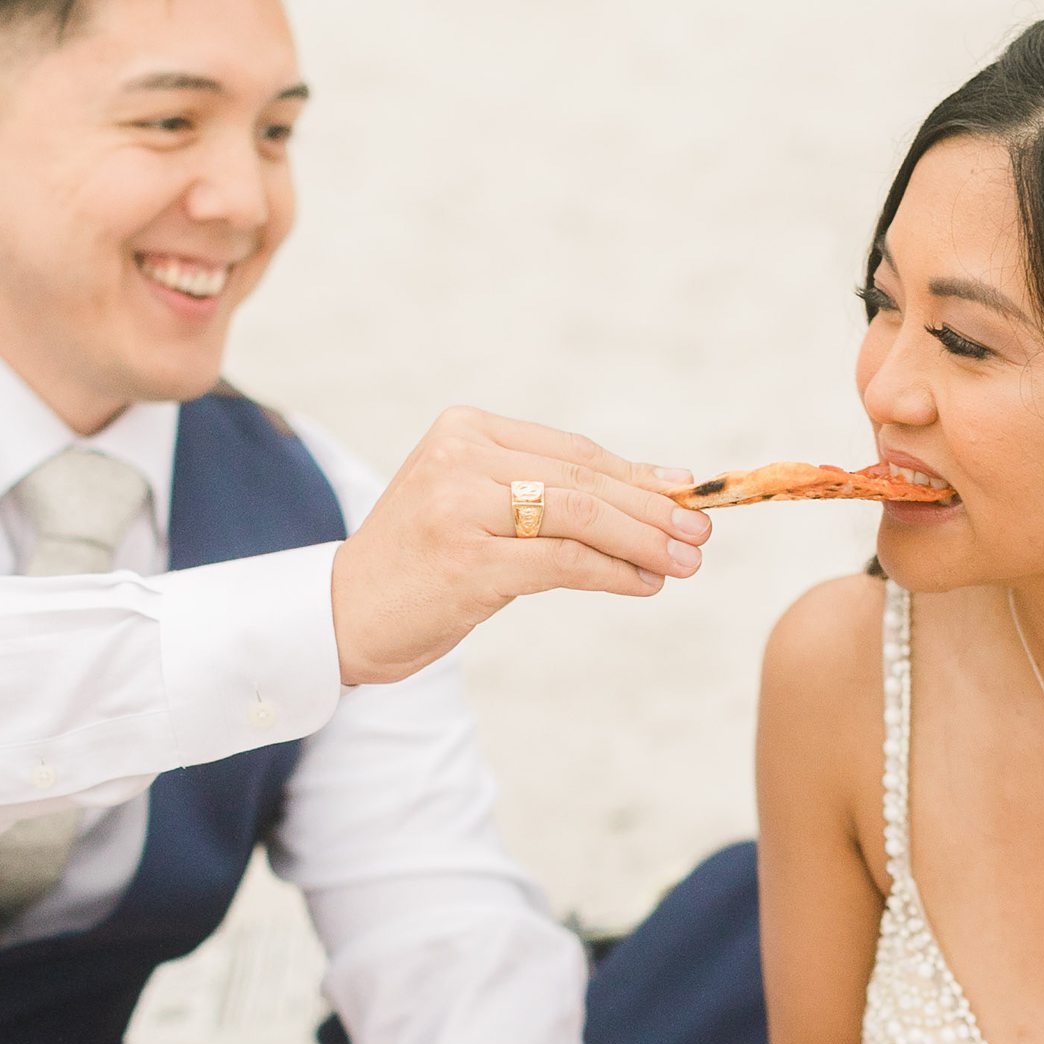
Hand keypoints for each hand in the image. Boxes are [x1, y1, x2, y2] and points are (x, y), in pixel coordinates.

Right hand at [328, 407, 710, 684]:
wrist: (344, 614)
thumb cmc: (423, 564)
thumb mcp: (476, 507)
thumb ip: (545, 492)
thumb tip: (653, 493)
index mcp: (464, 429)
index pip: (571, 450)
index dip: (636, 475)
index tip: (685, 493)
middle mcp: (460, 456)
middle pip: (582, 479)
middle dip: (651, 509)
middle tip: (700, 532)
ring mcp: (460, 506)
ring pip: (579, 516)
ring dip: (642, 541)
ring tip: (685, 561)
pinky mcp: (468, 560)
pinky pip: (563, 562)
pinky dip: (613, 573)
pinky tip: (644, 584)